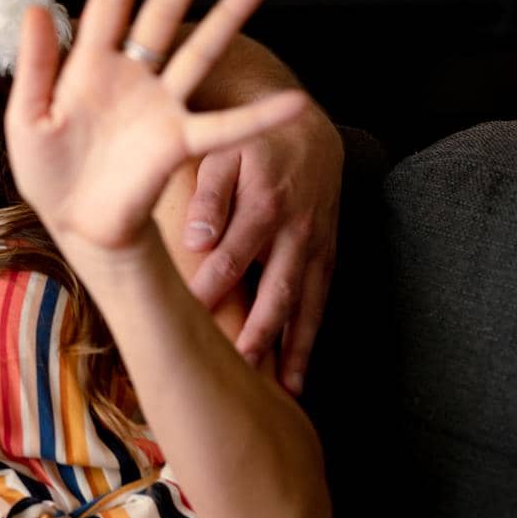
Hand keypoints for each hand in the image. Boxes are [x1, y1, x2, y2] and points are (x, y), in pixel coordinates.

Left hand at [5, 0, 306, 276]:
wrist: (75, 223)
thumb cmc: (47, 170)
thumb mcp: (27, 119)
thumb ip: (33, 67)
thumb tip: (35, 9)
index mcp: (89, 65)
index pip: (109, 1)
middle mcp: (131, 76)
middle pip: (163, 14)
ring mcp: (161, 106)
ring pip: (200, 53)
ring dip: (229, 18)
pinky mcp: (179, 143)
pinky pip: (224, 128)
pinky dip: (258, 118)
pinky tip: (293, 102)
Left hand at [182, 109, 342, 394]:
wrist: (305, 127)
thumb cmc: (249, 143)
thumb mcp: (223, 155)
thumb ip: (210, 198)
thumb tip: (196, 241)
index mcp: (266, 204)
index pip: (233, 256)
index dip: (211, 288)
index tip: (188, 318)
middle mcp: (298, 230)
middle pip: (278, 289)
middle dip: (260, 332)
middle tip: (240, 369)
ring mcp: (317, 244)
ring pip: (308, 303)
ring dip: (295, 347)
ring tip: (284, 390)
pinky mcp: (328, 253)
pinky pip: (322, 299)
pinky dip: (311, 336)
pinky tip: (298, 370)